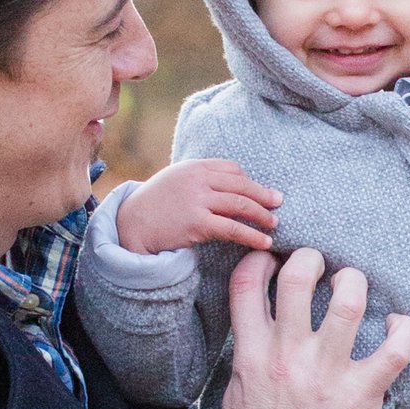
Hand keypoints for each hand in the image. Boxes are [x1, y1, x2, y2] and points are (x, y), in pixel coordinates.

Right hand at [118, 158, 282, 255]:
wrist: (130, 225)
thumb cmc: (154, 205)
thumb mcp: (175, 181)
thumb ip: (200, 180)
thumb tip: (230, 186)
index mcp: (194, 166)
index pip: (231, 168)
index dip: (248, 180)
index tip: (259, 192)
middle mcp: (197, 179)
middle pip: (241, 184)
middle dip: (263, 194)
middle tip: (279, 203)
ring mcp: (197, 200)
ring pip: (240, 204)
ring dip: (262, 215)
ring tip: (274, 224)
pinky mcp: (197, 223)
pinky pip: (232, 228)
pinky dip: (252, 235)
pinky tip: (263, 242)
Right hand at [221, 248, 409, 408]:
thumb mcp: (236, 398)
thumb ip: (248, 357)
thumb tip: (256, 329)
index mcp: (252, 356)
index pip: (247, 285)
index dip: (261, 260)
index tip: (273, 259)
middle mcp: (288, 357)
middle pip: (298, 277)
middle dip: (311, 258)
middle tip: (321, 266)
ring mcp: (327, 373)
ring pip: (349, 300)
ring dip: (355, 282)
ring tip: (354, 286)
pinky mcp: (363, 394)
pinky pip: (396, 347)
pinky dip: (404, 328)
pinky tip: (399, 326)